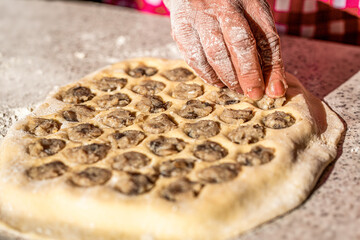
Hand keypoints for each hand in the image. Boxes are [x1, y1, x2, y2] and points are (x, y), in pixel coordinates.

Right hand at [164, 0, 286, 99]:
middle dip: (249, 74)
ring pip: (216, 53)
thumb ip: (263, 45)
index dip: (273, 67)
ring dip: (228, 77)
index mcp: (250, 3)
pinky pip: (195, 58)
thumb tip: (272, 85)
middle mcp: (225, 7)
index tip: (275, 90)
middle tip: (253, 94)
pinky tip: (217, 81)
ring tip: (236, 88)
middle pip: (241, 43)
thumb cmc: (228, 9)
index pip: (267, 38)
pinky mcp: (182, 29)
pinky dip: (207, 75)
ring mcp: (201, 17)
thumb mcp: (251, 17)